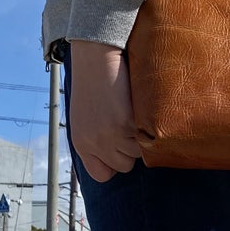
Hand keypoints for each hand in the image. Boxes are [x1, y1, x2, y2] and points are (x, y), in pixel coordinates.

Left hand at [69, 40, 141, 182]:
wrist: (96, 56)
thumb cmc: (93, 83)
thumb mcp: (86, 117)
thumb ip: (96, 139)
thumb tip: (116, 155)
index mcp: (81, 143)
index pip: (101, 174)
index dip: (114, 163)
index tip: (119, 148)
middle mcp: (93, 143)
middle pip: (124, 166)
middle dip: (130, 149)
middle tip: (128, 124)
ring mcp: (110, 134)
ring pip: (139, 153)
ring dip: (141, 136)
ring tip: (134, 114)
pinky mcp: (126, 122)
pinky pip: (147, 136)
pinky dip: (148, 124)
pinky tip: (138, 107)